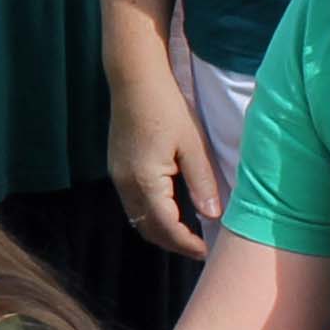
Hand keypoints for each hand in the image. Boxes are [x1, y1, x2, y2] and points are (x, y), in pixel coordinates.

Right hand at [107, 57, 221, 257]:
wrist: (134, 78)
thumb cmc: (167, 106)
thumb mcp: (192, 144)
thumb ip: (202, 182)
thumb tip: (213, 216)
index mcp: (145, 181)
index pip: (166, 228)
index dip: (187, 244)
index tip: (208, 252)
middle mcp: (125, 184)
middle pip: (147, 229)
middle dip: (173, 243)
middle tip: (200, 248)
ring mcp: (117, 177)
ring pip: (137, 218)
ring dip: (161, 230)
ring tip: (188, 233)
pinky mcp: (116, 168)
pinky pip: (132, 203)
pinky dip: (151, 214)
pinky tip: (170, 209)